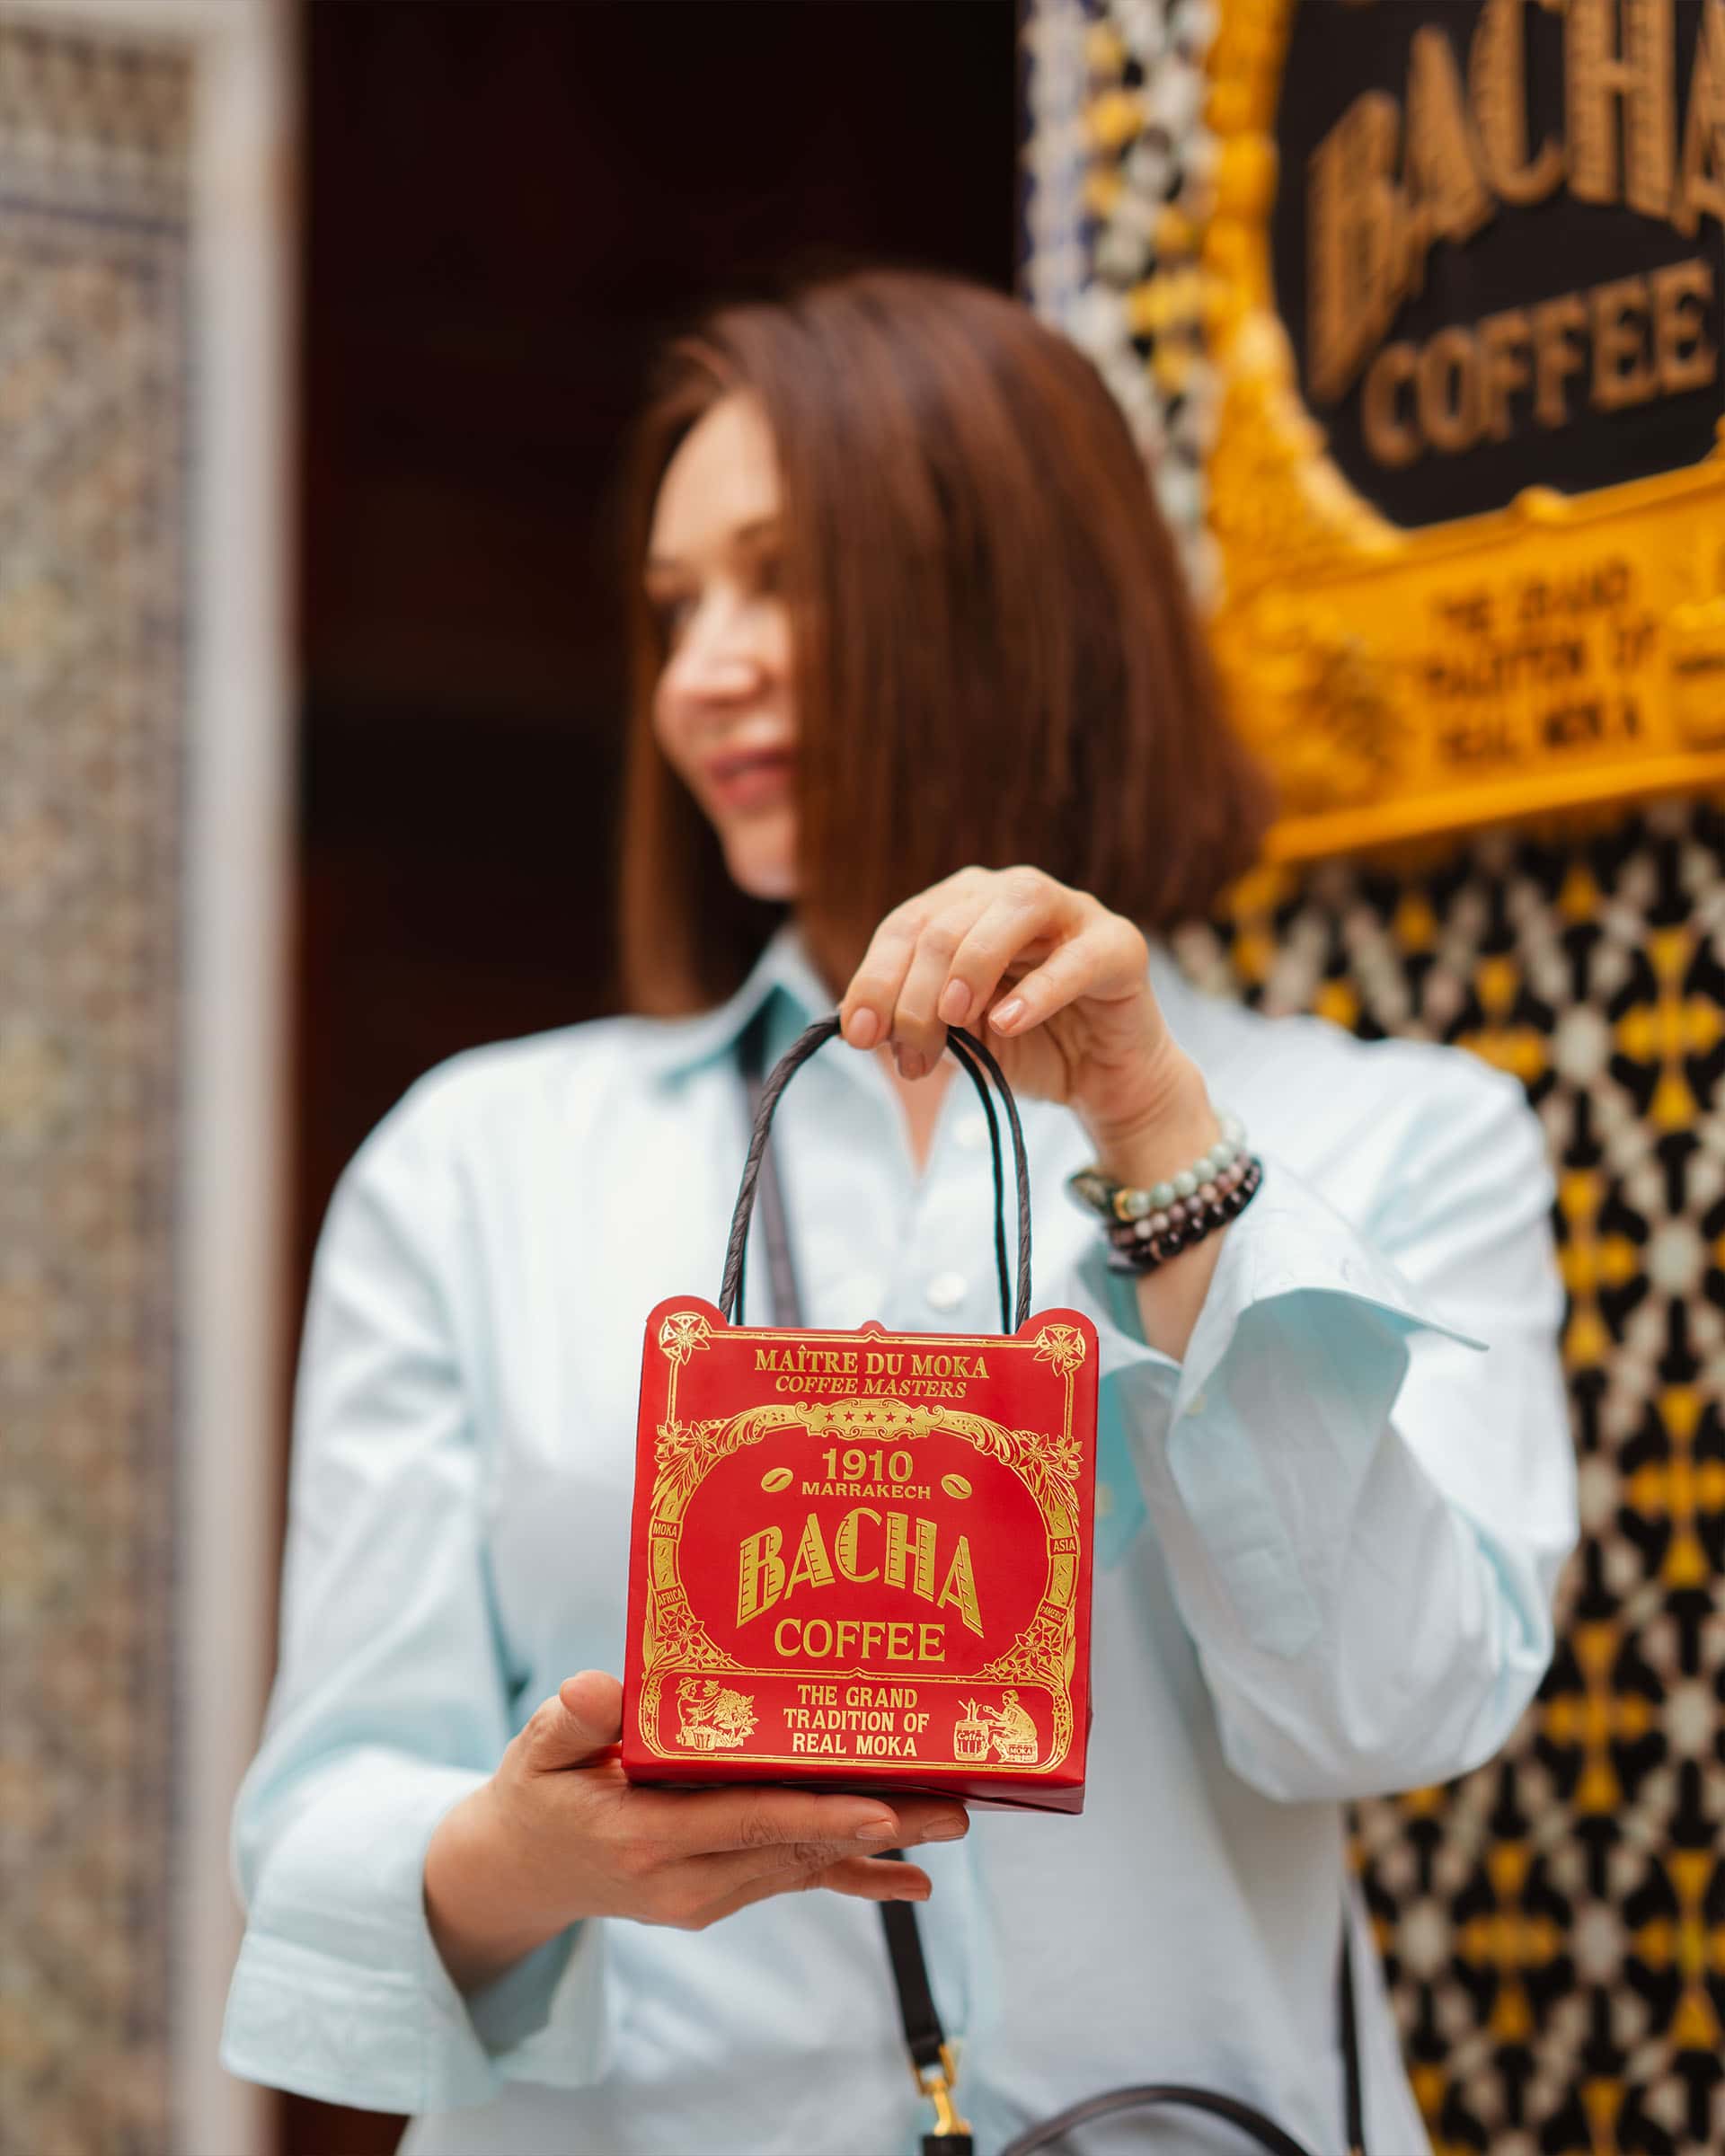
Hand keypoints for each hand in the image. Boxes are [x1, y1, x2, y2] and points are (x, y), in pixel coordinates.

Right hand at [424, 1671, 967, 1991]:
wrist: (523, 1871)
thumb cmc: (539, 1790)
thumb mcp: (538, 1747)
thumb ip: (570, 1719)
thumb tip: (599, 1689)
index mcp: (645, 1836)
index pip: (747, 1822)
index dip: (819, 1815)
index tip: (882, 1808)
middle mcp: (686, 1877)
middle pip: (797, 1846)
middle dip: (879, 1828)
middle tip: (953, 1809)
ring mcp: (707, 1894)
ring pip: (807, 1862)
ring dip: (881, 1843)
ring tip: (952, 1819)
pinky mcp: (721, 1892)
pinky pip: (796, 1881)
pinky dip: (856, 1882)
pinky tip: (914, 1884)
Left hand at [836, 865, 1196, 1149]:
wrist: (1102, 1080)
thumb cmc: (1026, 1046)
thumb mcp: (956, 1037)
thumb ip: (915, 1021)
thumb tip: (860, 1026)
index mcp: (964, 904)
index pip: (905, 926)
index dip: (875, 979)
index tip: (858, 1036)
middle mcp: (1012, 893)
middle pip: (946, 924)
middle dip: (917, 996)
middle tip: (912, 1058)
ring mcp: (1072, 911)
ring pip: (1012, 911)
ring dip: (970, 966)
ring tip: (953, 1017)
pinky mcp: (1119, 945)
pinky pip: (1077, 959)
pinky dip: (1038, 991)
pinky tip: (1009, 1023)